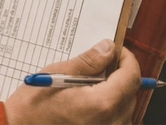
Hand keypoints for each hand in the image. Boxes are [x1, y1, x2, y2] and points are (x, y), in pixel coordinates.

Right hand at [4, 39, 140, 124]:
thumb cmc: (33, 107)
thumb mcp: (59, 75)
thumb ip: (89, 62)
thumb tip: (108, 49)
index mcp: (102, 104)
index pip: (131, 76)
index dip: (127, 59)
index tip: (117, 50)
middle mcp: (111, 122)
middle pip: (130, 93)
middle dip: (120, 74)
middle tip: (102, 62)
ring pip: (125, 108)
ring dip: (116, 91)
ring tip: (93, 82)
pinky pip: (116, 121)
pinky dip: (110, 108)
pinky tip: (91, 100)